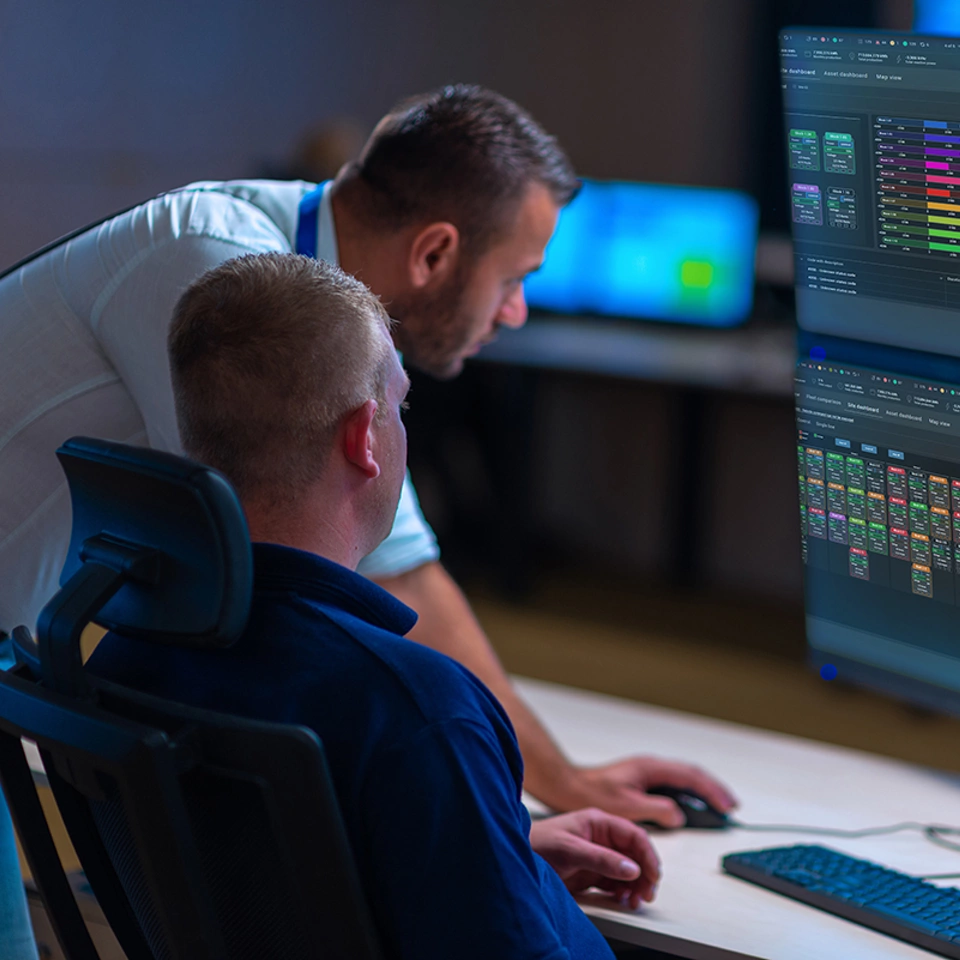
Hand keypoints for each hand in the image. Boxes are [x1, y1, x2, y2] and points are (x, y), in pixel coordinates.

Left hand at [529, 808, 659, 909]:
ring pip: (628, 870)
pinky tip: (624, 900)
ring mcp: (597, 855)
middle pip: (635, 854)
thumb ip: (601, 859)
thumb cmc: (538, 843)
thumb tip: (632, 869)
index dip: (647, 855)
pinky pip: (615, 882)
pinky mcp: (591, 872)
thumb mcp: (570, 849)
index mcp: (599, 822)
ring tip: (634, 900)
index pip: (634, 835)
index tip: (652, 875)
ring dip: (636, 885)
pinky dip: (624, 892)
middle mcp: (602, 838)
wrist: (516, 858)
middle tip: (646, 893)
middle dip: (645, 874)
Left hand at [552, 756, 737, 827]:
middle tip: (731, 805)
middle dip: (713, 788)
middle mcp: (651, 765)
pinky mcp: (643, 779)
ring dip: (703, 790)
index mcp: (650, 767)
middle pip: (691, 773)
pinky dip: (688, 793)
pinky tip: (693, 804)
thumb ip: (656, 809)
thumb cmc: (594, 794)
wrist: (571, 786)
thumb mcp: (628, 806)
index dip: (712, 791)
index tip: (727, 805)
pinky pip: (673, 783)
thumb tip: (679, 815)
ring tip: (719, 805)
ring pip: (683, 777)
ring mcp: (647, 771)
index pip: (690, 776)